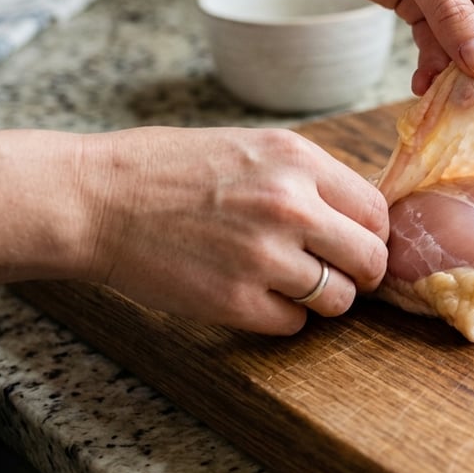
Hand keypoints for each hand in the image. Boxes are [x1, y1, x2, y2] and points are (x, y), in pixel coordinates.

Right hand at [79, 127, 387, 334]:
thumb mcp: (253, 148)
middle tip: (338, 273)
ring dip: (322, 299)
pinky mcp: (235, 300)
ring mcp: (263, 255)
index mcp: (298, 161)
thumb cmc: (171, 170)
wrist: (97, 199)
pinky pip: (294, 324)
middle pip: (370, 260)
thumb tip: (360, 217)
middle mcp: (290, 205)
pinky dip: (283, 317)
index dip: (371, 234)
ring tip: (291, 284)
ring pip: (338, 299)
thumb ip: (310, 179)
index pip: (376, 212)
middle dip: (360, 273)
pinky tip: (257, 296)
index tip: (356, 243)